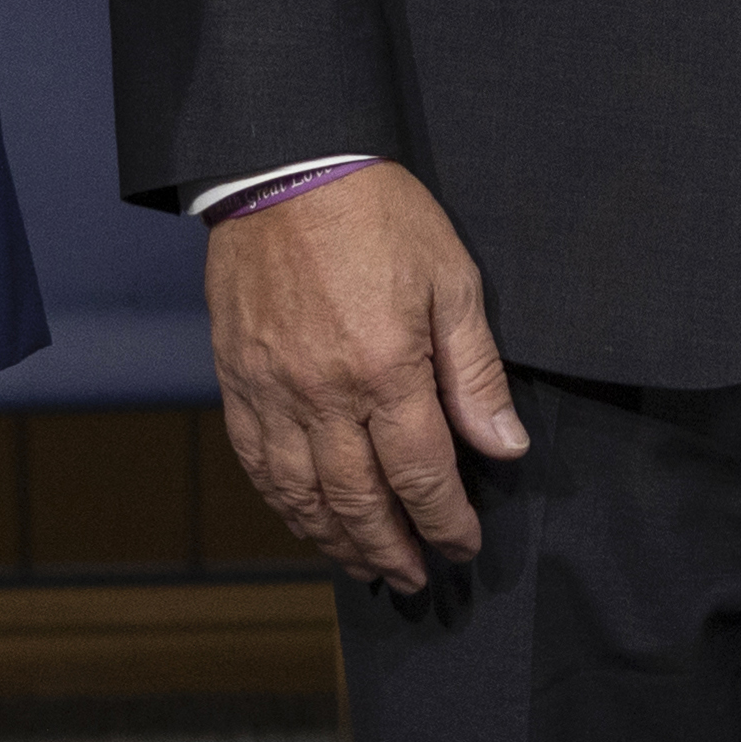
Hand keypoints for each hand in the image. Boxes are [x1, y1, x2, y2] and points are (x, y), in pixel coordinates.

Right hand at [207, 164, 525, 592]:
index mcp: (386, 368)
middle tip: (418, 576)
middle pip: (360, 501)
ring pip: (302, 496)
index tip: (464, 544)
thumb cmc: (377, 213)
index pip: (423, 475)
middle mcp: (323, 393)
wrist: (284, 165)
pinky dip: (283, 505)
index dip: (447, 521)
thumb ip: (475, 372)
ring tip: (368, 566)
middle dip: (394, 550)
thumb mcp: (451, 279)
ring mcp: (272, 391)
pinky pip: (257, 464)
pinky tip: (307, 520)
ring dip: (338, 542)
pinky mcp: (236, 380)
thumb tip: (504, 447)